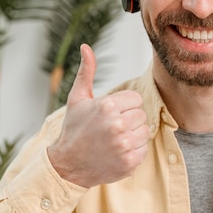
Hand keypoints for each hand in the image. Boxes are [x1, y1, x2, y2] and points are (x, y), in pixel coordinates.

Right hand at [47, 44, 149, 186]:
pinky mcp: (129, 162)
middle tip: (110, 129)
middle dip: (128, 120)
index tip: (110, 115)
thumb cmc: (74, 129)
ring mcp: (124, 145)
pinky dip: (133, 152)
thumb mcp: (77, 99)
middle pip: (141, 115)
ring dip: (133, 136)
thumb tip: (86, 47)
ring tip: (114, 140)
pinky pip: (144, 150)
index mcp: (107, 106)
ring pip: (145, 132)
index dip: (124, 107)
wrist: (67, 165)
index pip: (136, 100)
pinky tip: (117, 152)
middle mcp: (117, 125)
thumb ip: (86, 72)